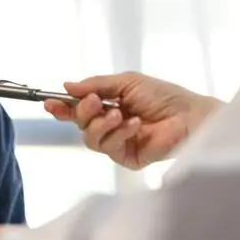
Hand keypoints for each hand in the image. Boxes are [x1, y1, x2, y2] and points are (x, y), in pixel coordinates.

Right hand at [45, 72, 222, 169]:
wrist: (189, 115)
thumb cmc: (163, 96)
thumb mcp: (126, 82)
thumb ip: (96, 85)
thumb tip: (67, 86)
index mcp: (109, 105)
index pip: (79, 109)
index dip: (62, 107)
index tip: (50, 103)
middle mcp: (110, 125)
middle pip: (80, 124)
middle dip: (82, 112)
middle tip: (94, 101)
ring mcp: (118, 143)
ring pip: (90, 138)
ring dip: (100, 124)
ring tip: (118, 114)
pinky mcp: (127, 157)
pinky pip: (109, 148)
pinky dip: (119, 133)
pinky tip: (135, 124)